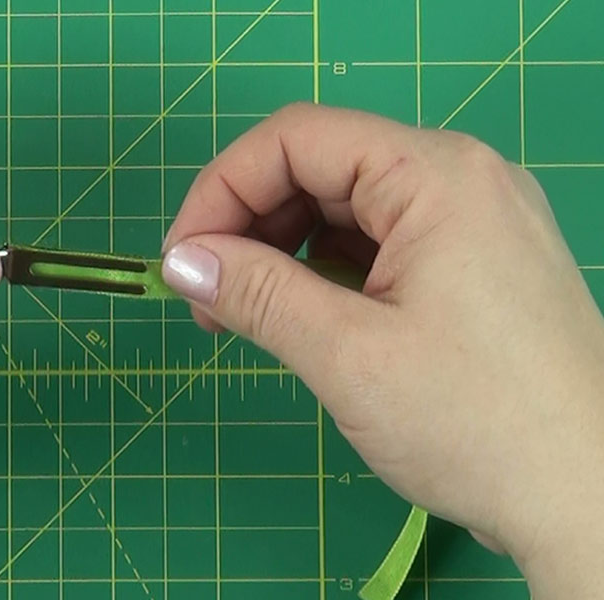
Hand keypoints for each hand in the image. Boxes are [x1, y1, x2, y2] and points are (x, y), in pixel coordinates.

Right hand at [161, 103, 603, 597]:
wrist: (591, 503)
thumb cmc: (481, 425)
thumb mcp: (349, 355)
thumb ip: (257, 294)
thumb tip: (182, 262)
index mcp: (436, 176)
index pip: (297, 140)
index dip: (222, 190)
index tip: (181, 261)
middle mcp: (459, 180)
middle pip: (320, 169)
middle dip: (249, 226)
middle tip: (208, 301)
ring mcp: (473, 222)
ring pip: (345, 210)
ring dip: (282, 254)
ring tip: (247, 318)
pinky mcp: (474, 265)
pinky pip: (378, 245)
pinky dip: (325, 274)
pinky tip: (302, 319)